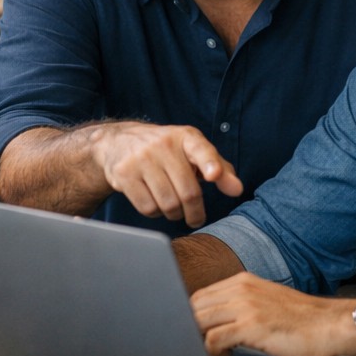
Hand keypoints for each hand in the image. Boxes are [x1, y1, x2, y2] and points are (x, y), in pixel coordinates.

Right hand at [89, 121, 242, 227]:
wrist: (118, 142)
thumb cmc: (166, 152)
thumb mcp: (193, 153)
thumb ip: (220, 169)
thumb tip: (237, 189)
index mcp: (186, 137)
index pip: (201, 149)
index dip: (209, 163)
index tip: (213, 175)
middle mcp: (163, 144)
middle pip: (188, 191)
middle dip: (195, 212)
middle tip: (195, 218)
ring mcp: (141, 158)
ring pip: (168, 204)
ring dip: (175, 214)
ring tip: (174, 208)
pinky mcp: (124, 174)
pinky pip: (148, 208)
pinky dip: (155, 213)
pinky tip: (156, 203)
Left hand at [190, 273, 355, 355]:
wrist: (331, 325)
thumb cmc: (302, 320)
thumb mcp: (266, 301)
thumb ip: (241, 305)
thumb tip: (215, 322)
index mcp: (242, 281)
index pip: (200, 296)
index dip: (192, 317)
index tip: (197, 333)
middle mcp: (241, 288)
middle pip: (193, 306)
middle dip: (191, 329)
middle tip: (204, 346)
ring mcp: (245, 305)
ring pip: (198, 321)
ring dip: (200, 340)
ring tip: (218, 352)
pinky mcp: (251, 325)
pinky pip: (213, 339)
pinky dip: (212, 352)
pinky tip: (229, 355)